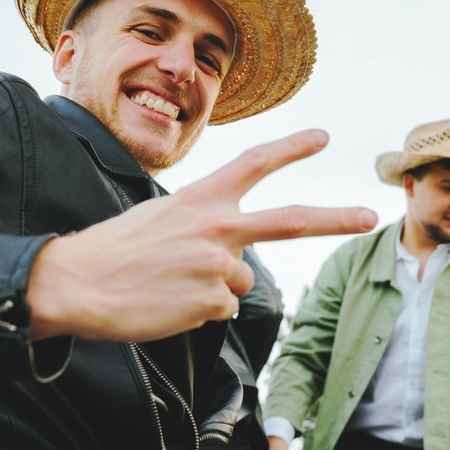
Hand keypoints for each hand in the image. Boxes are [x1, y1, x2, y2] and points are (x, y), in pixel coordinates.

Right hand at [28, 130, 375, 341]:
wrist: (78, 283)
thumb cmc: (115, 251)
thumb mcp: (161, 216)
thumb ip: (205, 224)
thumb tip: (236, 261)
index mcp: (202, 197)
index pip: (255, 163)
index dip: (291, 148)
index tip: (323, 137)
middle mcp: (217, 226)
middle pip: (290, 222)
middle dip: (336, 218)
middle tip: (371, 215)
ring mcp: (218, 266)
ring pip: (239, 283)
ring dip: (212, 290)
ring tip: (169, 285)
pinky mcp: (212, 303)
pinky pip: (221, 312)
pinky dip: (198, 312)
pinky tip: (168, 303)